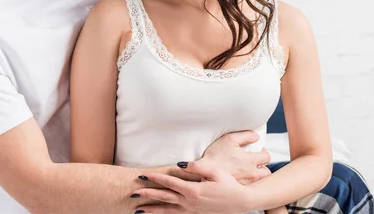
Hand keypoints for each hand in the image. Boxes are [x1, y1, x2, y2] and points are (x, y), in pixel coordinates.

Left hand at [132, 160, 251, 213]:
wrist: (241, 202)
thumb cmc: (229, 185)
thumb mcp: (215, 172)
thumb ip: (197, 167)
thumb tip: (181, 164)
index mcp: (194, 191)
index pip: (170, 183)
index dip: (156, 179)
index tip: (143, 176)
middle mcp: (190, 203)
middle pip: (164, 198)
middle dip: (147, 195)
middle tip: (132, 193)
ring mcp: (192, 211)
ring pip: (167, 211)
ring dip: (151, 210)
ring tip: (137, 210)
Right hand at [202, 131, 271, 184]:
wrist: (203, 172)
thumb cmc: (215, 155)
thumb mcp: (229, 139)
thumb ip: (245, 136)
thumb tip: (256, 137)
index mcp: (250, 160)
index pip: (266, 157)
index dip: (263, 152)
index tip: (259, 151)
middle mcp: (250, 173)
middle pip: (266, 172)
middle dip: (263, 166)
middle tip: (257, 162)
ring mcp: (245, 184)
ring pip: (260, 181)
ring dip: (258, 176)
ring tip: (250, 172)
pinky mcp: (239, 190)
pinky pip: (250, 188)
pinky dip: (249, 183)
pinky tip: (242, 178)